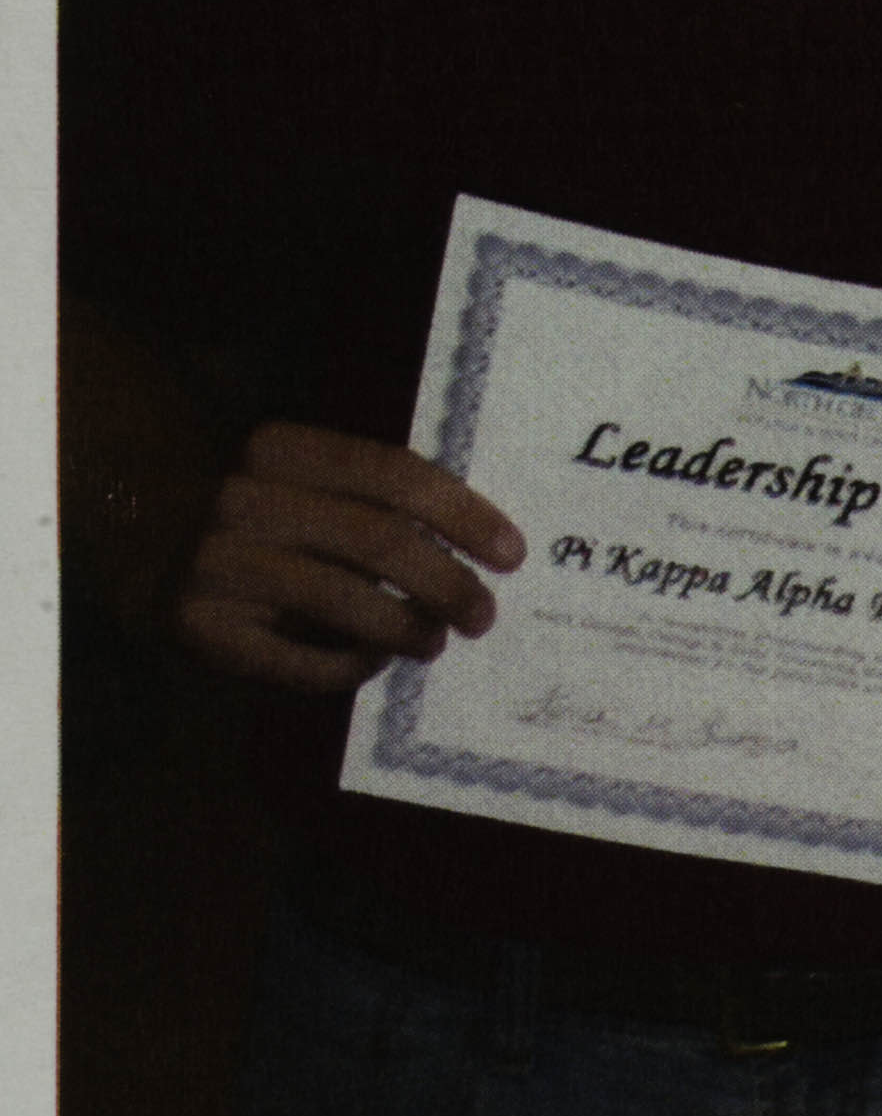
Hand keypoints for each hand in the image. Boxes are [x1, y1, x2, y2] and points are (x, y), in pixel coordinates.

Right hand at [177, 420, 520, 693]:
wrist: (135, 535)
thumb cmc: (253, 508)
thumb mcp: (299, 475)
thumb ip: (369, 496)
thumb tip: (478, 545)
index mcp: (279, 447)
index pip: (393, 474)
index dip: (463, 516)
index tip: (510, 554)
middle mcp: (242, 498)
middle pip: (378, 540)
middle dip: (447, 583)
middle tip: (483, 614)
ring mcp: (214, 563)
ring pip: (344, 602)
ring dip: (407, 629)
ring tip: (434, 641)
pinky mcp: (197, 625)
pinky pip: (298, 660)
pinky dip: (350, 667)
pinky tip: (372, 663)